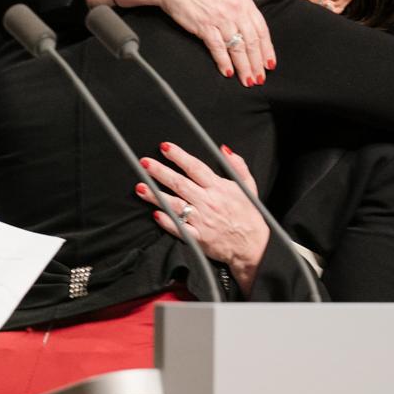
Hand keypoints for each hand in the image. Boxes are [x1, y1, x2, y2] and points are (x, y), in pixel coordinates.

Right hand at [103, 0, 274, 86]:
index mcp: (244, 1)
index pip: (262, 29)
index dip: (267, 49)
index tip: (270, 65)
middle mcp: (235, 10)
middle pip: (251, 42)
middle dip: (257, 64)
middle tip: (260, 79)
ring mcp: (220, 19)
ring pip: (237, 47)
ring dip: (244, 67)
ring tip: (248, 81)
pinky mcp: (204, 26)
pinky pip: (217, 47)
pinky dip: (223, 61)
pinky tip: (228, 73)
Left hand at [137, 141, 269, 288]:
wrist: (253, 246)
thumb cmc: (248, 215)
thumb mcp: (248, 186)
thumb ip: (237, 166)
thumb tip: (224, 149)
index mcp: (218, 188)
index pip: (195, 167)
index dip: (179, 156)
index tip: (165, 147)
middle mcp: (207, 202)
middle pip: (179, 183)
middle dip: (160, 171)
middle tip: (145, 163)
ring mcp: (201, 220)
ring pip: (174, 204)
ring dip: (155, 195)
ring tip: (140, 187)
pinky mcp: (197, 237)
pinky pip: (178, 228)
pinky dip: (167, 221)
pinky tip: (155, 213)